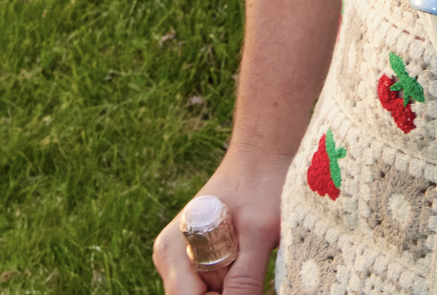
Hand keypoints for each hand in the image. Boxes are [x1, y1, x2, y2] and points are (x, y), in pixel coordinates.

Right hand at [152, 149, 292, 293]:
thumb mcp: (258, 233)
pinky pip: (215, 287)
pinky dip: (237, 282)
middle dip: (229, 293)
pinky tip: (252, 258)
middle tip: (255, 270)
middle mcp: (170, 259)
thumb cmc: (263, 185)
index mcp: (172, 251)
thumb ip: (245, 277)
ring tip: (255, 258)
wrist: (265, 155)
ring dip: (235, 288)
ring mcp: (183, 261)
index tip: (249, 289)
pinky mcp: (199, 261)